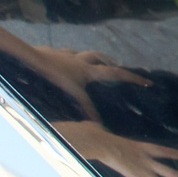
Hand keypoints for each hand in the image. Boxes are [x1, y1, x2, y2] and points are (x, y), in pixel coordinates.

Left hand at [28, 46, 147, 119]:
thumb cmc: (52, 77)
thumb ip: (85, 108)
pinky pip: (63, 53)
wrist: (31, 58)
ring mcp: (65, 55)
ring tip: (89, 64)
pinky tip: (62, 61)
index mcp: (87, 70)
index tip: (146, 81)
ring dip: (87, 58)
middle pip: (100, 57)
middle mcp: (79, 60)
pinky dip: (67, 57)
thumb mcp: (72, 94)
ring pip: (82, 53)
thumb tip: (98, 124)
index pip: (115, 73)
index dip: (131, 78)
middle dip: (109, 62)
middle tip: (116, 66)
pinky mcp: (51, 53)